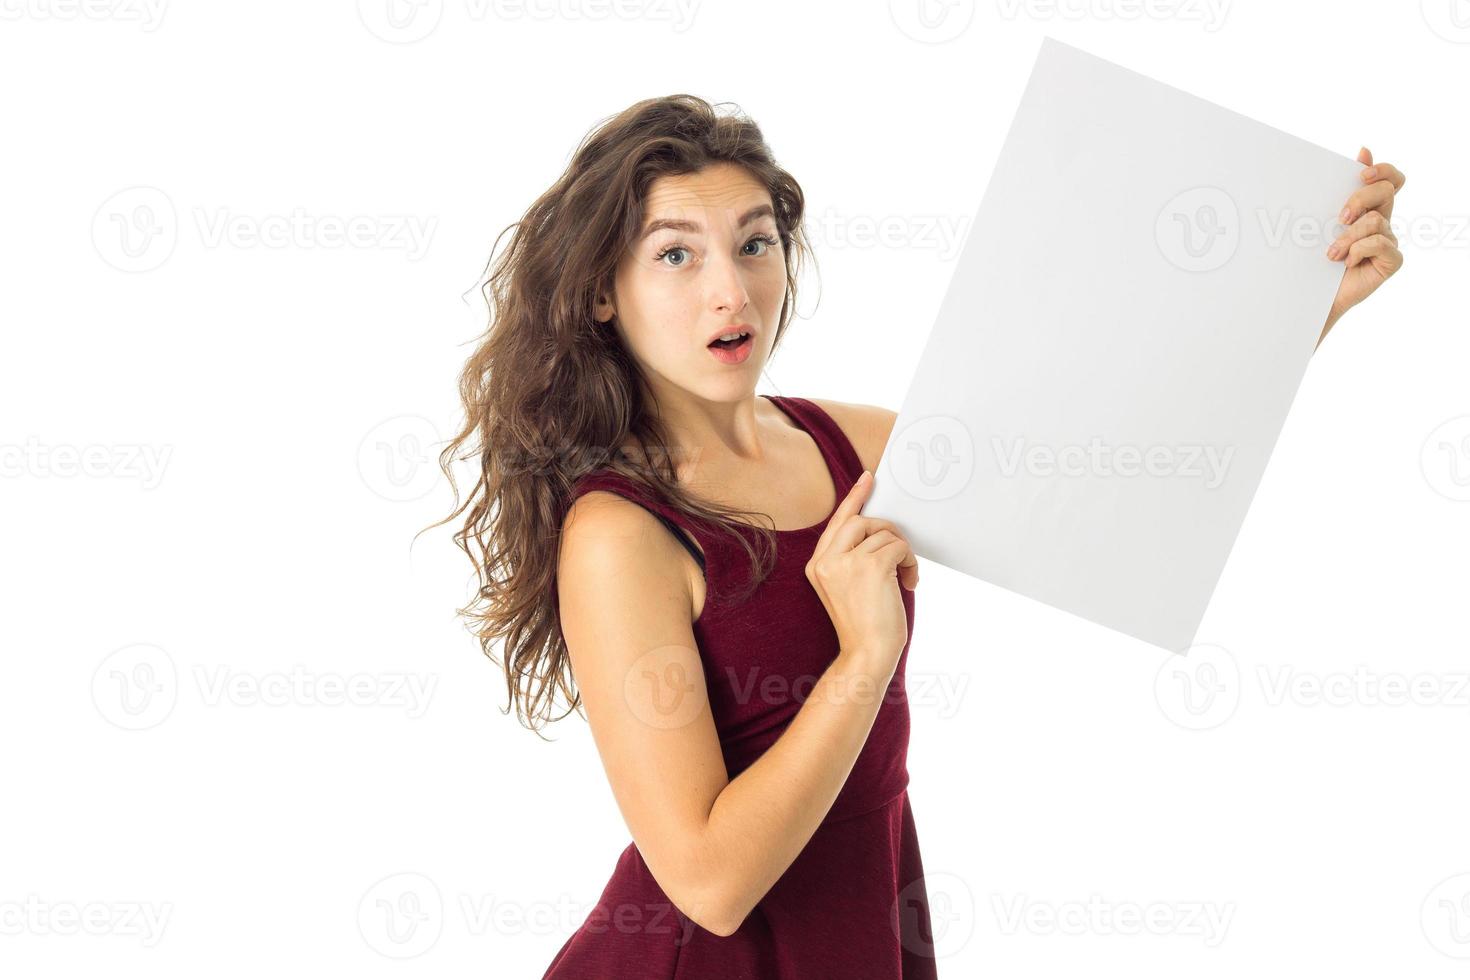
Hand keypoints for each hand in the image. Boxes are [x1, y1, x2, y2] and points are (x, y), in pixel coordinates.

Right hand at [804, 470, 917, 672]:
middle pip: (861, 521)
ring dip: (902, 553)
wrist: (868, 654)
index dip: (854, 499)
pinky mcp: (870, 567)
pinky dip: (910, 562)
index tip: (868, 479)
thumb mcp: (848, 588)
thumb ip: (853, 558)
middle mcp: (826, 560)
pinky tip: (910, 582)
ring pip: (884, 534)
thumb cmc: (864, 626)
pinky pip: (899, 547)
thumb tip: (879, 529)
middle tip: (900, 551)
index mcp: (817, 565)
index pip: (837, 523)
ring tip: (906, 576)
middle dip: (886, 531)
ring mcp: (847, 562)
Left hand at [1319, 147, 1405, 346]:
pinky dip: (1358, 251)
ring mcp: (1388, 241)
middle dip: (1359, 199)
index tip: (1361, 172)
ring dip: (1347, 236)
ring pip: (1375, 220)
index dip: (1383, 170)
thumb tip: (1361, 151)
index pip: (1391, 179)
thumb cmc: (1313, 258)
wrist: (1310, 294)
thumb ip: (1337, 191)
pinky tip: (1346, 263)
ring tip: (1331, 253)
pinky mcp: (1392, 260)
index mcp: (1369, 208)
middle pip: (1385, 191)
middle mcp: (1382, 221)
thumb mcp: (1319, 222)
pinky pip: (1381, 243)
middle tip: (1339, 217)